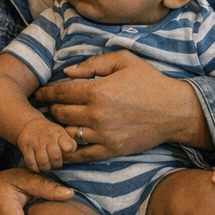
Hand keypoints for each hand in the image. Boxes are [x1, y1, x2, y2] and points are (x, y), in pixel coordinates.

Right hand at [16, 116, 77, 171]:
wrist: (30, 125)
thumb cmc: (50, 133)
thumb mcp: (62, 133)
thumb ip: (69, 143)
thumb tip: (72, 154)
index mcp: (59, 134)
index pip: (68, 147)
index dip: (68, 155)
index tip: (65, 156)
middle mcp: (48, 138)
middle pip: (56, 157)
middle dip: (56, 165)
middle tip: (55, 165)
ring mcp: (36, 143)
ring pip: (43, 162)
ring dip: (46, 168)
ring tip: (47, 166)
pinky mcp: (26, 147)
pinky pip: (30, 162)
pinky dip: (35, 168)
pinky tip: (37, 166)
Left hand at [34, 50, 208, 159]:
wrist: (174, 111)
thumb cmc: (150, 81)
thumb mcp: (124, 60)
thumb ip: (93, 63)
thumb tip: (67, 72)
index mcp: (98, 91)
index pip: (61, 92)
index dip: (46, 92)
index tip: (40, 93)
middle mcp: (97, 115)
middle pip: (60, 114)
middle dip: (50, 109)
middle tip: (47, 107)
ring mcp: (103, 135)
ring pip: (67, 134)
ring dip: (58, 129)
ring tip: (54, 124)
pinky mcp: (111, 150)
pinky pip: (82, 154)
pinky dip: (70, 150)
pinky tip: (65, 145)